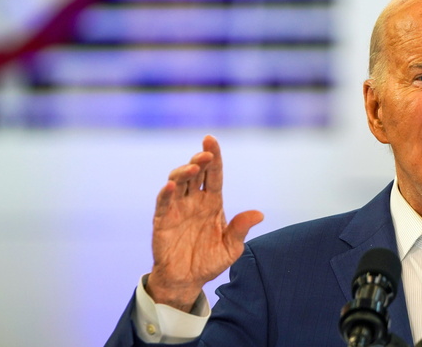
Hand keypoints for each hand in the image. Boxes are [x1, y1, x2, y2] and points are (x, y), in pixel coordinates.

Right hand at [146, 135, 263, 310]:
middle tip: (205, 155)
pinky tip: (171, 186)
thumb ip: (241, 229)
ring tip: (193, 169)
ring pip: (178, 182)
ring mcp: (178, 209)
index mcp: (213, 202)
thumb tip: (259, 214)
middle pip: (196, 173)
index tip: (211, 140)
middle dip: (200, 160)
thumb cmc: (210, 261)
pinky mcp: (162, 221)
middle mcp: (195, 201)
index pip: (214, 174)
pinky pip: (163, 203)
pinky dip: (166, 193)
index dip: (214, 157)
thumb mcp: (231, 248)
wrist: (187, 281)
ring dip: (184, 172)